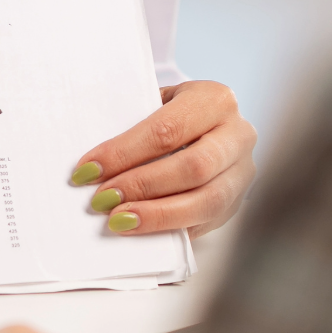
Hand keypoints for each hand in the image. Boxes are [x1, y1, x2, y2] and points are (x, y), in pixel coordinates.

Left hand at [70, 79, 255, 238]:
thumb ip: (134, 125)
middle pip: (193, 167)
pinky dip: (172, 229)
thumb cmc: (175, 114)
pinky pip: (207, 222)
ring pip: (207, 201)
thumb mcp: (159, 104)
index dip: (125, 153)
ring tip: (120, 221)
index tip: (88, 169)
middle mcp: (239, 134)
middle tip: (102, 199)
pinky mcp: (238, 202)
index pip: (167, 130)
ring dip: (158, 215)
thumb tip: (93, 165)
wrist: (211, 126)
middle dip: (142, 186)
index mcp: (215, 100)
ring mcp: (243, 171)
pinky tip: (143, 232)